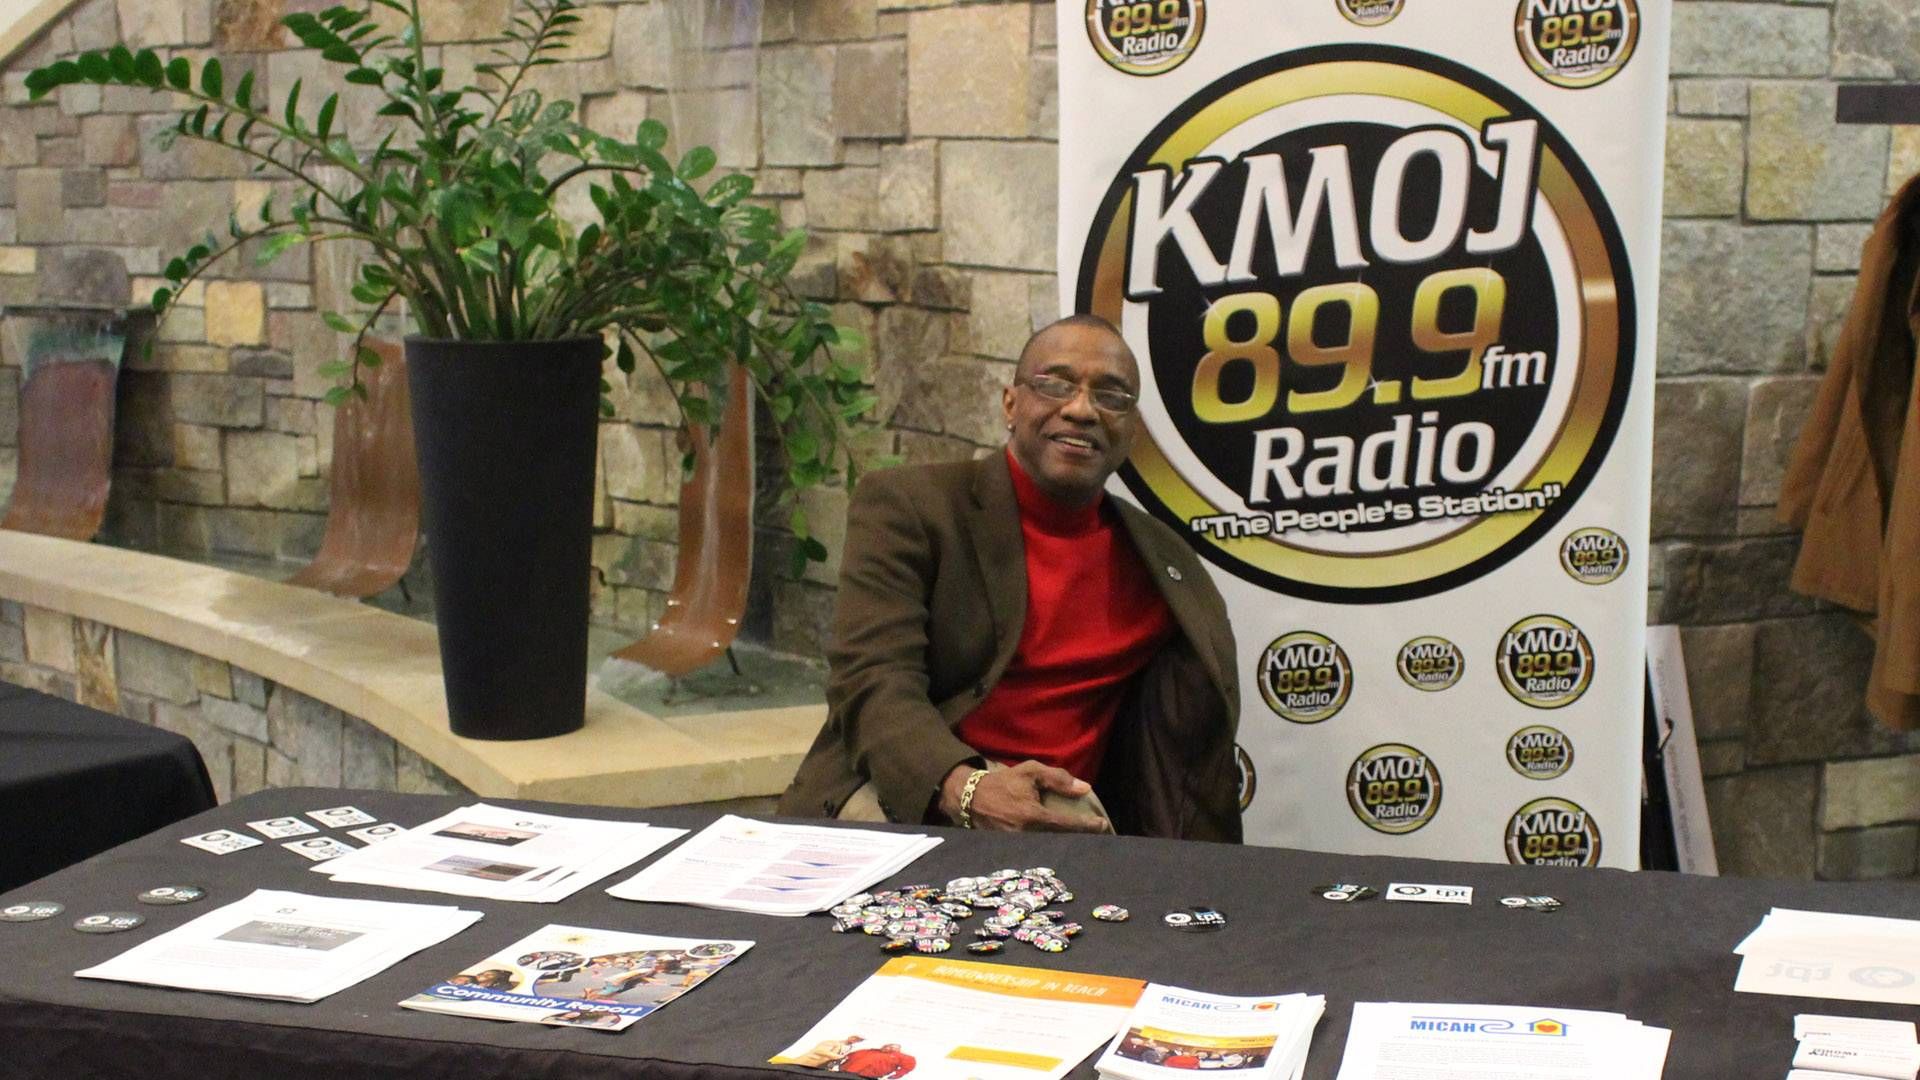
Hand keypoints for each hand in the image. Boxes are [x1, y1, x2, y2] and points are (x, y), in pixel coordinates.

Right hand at [938, 761, 1109, 832]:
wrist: (970, 798)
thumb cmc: (1003, 782)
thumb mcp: (1030, 771)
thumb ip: (1057, 779)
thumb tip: (1084, 788)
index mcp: (1032, 815)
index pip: (1066, 824)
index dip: (1087, 826)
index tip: (1102, 826)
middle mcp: (1026, 834)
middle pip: (1061, 840)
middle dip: (1080, 839)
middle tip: (1096, 835)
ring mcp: (1018, 845)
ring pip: (1050, 847)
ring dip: (1066, 844)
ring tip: (1082, 840)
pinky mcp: (1012, 850)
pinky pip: (1037, 849)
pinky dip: (1051, 846)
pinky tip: (1061, 844)